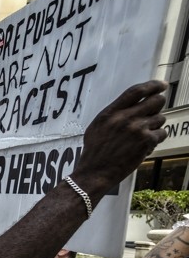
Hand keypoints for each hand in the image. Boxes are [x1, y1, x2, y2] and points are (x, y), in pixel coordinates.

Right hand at [72, 80, 168, 197]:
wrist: (95, 173)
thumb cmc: (95, 152)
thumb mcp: (96, 127)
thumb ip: (114, 114)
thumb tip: (132, 104)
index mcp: (111, 112)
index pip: (136, 91)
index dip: (153, 85)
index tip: (162, 85)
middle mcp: (125, 118)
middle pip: (156, 100)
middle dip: (158, 105)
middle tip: (154, 112)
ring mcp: (137, 129)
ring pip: (161, 118)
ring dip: (155, 126)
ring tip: (141, 136)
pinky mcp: (146, 141)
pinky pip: (162, 133)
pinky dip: (156, 140)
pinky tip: (144, 146)